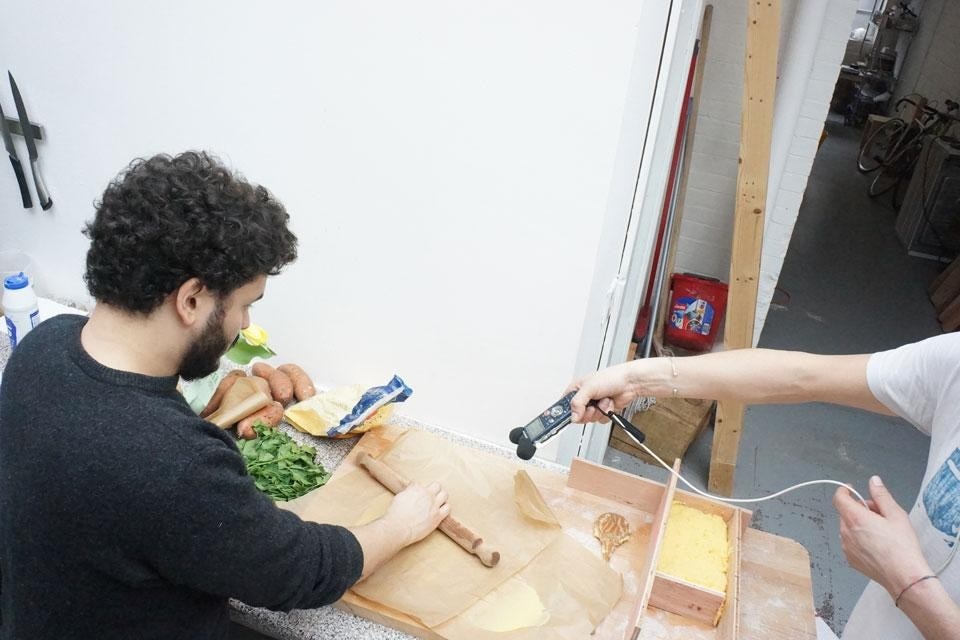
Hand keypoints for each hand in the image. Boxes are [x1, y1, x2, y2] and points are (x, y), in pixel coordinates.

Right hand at [382, 482, 449, 546]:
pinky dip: (445, 508)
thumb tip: (411, 489)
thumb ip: (408, 491)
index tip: (417, 494)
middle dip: (434, 489)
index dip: (419, 489)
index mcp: (417, 488)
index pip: (422, 484)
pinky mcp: (438, 516)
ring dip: (441, 497)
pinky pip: (447, 508)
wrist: (398, 527)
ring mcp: (434, 505)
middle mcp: (427, 494)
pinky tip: (439, 511)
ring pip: (445, 495)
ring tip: (437, 502)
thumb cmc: (396, 513)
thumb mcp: (399, 496)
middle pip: (437, 485)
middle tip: (430, 496)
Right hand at [569, 360, 644, 422]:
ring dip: (599, 411)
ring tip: (603, 401)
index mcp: (577, 389)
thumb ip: (578, 402)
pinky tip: (609, 403)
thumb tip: (573, 416)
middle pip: (577, 415)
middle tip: (591, 406)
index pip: (565, 404)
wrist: (630, 383)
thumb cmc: (611, 377)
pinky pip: (600, 420)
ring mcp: (594, 405)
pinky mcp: (603, 411)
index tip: (569, 417)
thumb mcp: (589, 387)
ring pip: (590, 419)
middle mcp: (585, 397)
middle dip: (587, 412)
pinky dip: (606, 413)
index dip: (566, 412)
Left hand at [833, 475, 931, 596]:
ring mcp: (846, 547)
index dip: (844, 491)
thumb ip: (881, 495)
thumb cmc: (902, 548)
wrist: (905, 577)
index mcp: (855, 518)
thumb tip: (873, 482)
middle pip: (846, 513)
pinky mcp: (850, 559)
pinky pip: (851, 543)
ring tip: (882, 532)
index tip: (851, 489)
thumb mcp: (896, 515)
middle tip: (880, 515)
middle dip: (861, 510)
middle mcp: (846, 532)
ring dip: (860, 525)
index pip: (839, 498)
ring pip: (848, 528)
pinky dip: (860, 540)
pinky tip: (878, 546)